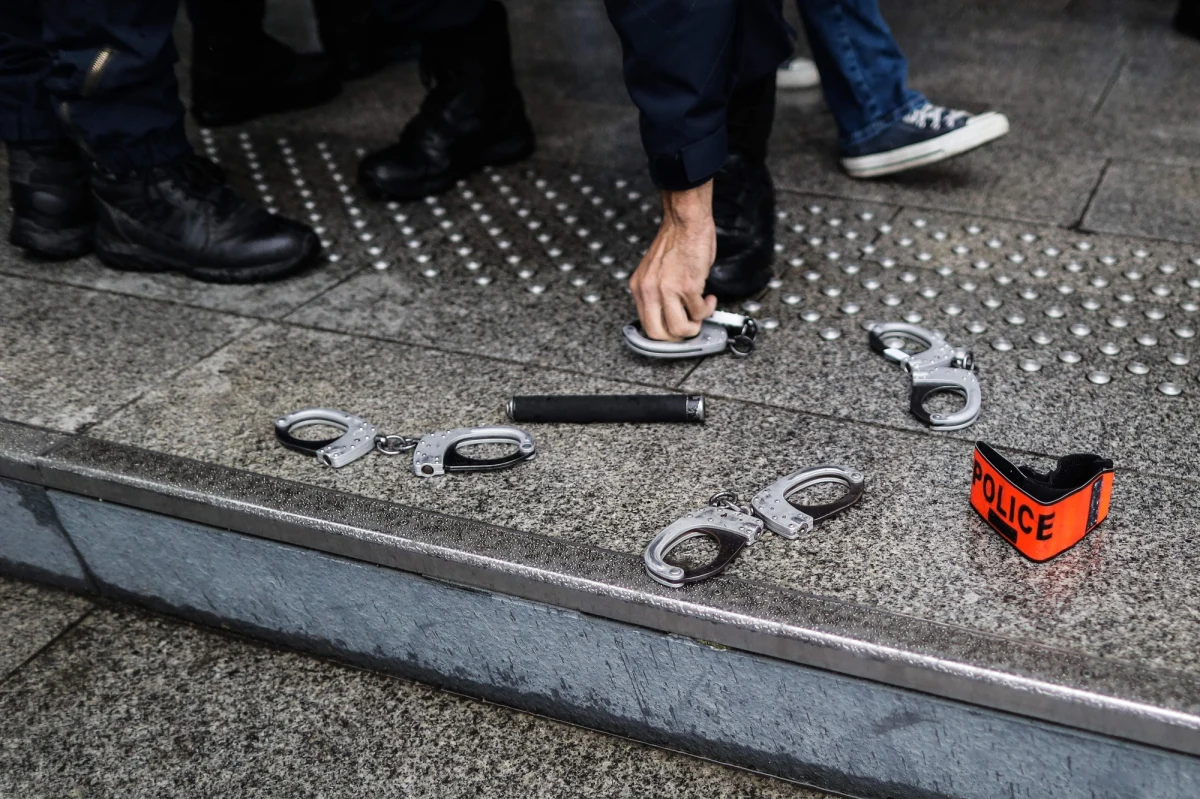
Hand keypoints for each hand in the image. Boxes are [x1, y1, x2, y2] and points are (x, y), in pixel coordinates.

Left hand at [630, 181, 718, 340]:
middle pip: (658, 335)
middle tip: (689, 326)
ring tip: (700, 311)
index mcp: (639, 287)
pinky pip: (699, 312)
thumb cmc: (675, 240)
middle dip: (678, 337)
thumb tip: (671, 313)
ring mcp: (667, 290)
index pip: (646, 325)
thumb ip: (658, 292)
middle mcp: (649, 291)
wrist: (685, 221)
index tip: (675, 330)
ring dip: (695, 325)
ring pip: (680, 329)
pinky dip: (708, 308)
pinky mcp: (688, 287)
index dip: (664, 333)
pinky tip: (709, 298)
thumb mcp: (654, 271)